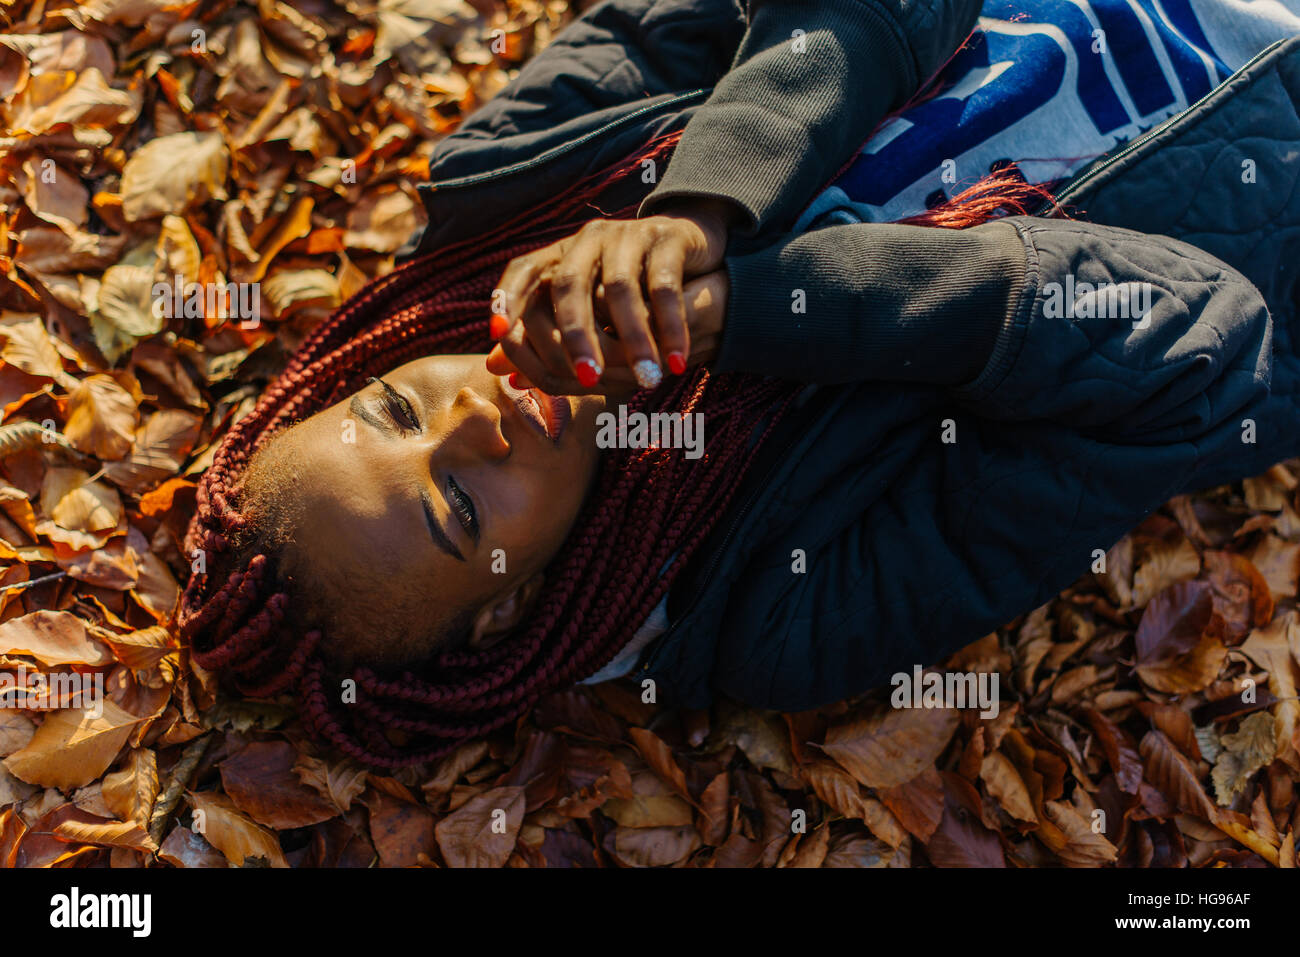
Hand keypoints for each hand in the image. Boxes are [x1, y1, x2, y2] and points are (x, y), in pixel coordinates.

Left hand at [486, 199, 735, 391]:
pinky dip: (671, 326)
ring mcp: (628, 234)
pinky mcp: (668, 237)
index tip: (499, 334)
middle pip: (570, 283)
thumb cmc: (629, 287)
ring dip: (633, 338)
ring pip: (620, 287)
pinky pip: (664, 285)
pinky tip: (676, 360)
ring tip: (645, 378)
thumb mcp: (587, 309)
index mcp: (563, 254)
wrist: (689, 245)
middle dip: (577, 335)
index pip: (525, 270)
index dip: (508, 297)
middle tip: (588, 378)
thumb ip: (543, 338)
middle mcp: (589, 239)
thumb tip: (497, 370)